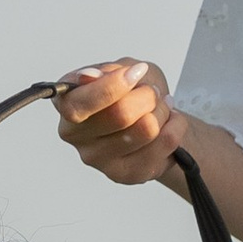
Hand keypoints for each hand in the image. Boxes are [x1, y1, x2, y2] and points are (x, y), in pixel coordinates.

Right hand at [57, 59, 185, 187]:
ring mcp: (98, 158)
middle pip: (119, 115)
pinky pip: (164, 143)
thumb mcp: (123, 68)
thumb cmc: (132, 93)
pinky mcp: (125, 174)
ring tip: (162, 107)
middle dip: (147, 96)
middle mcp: (74, 135)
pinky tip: (169, 123)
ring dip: (163, 110)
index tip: (137, 72)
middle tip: (153, 91)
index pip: (77, 104)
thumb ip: (108, 71)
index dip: (111, 86)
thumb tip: (90, 76)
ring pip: (146, 129)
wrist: (154, 120)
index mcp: (66, 103)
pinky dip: (176, 126)